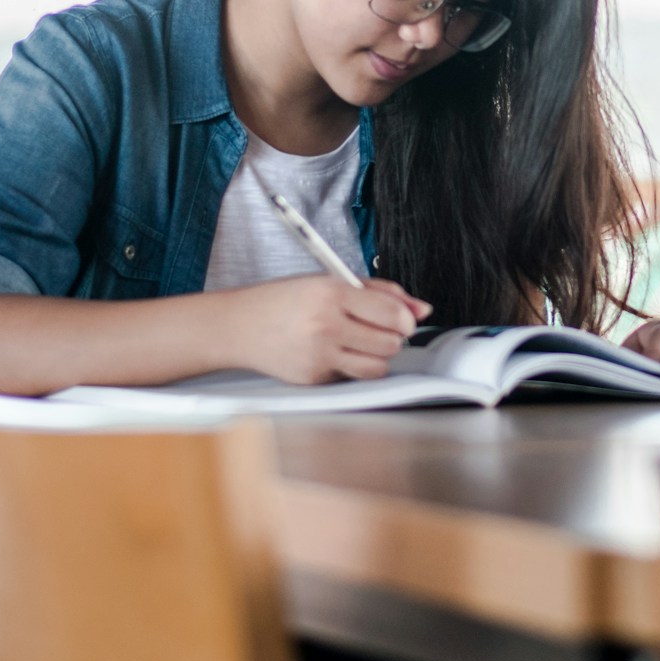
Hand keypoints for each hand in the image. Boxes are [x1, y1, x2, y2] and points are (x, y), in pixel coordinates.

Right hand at [229, 276, 430, 383]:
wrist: (238, 326)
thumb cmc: (283, 301)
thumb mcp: (329, 282)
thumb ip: (379, 292)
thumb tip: (421, 309)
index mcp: (331, 293)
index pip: (392, 313)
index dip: (406, 319)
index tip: (403, 319)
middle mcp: (325, 325)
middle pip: (390, 343)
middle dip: (392, 337)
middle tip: (378, 329)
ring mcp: (319, 355)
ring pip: (378, 367)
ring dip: (378, 356)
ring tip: (360, 342)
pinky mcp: (313, 378)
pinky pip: (352, 378)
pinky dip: (352, 367)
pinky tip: (334, 352)